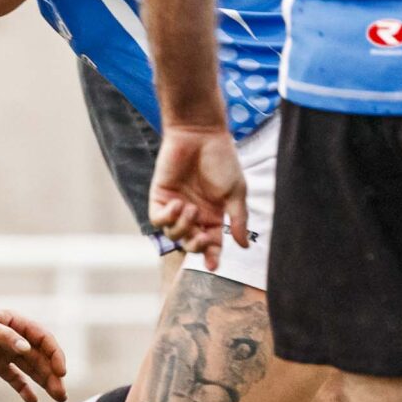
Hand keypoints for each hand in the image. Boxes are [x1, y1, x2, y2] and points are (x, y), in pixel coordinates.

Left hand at [0, 305, 67, 401]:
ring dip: (44, 382)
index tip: (61, 371)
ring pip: (30, 368)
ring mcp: (4, 351)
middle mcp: (13, 337)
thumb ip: (3, 336)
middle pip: (40, 356)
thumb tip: (26, 348)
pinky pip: (14, 377)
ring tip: (58, 398)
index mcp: (13, 322)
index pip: (42, 338)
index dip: (54, 354)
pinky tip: (32, 400)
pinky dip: (24, 388)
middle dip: (53, 374)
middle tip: (61, 394)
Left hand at [147, 124, 248, 269]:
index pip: (211, 244)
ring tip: (191, 208)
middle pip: (190, 243)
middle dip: (196, 245)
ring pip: (173, 234)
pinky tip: (178, 204)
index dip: (212, 257)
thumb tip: (243, 245)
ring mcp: (176, 206)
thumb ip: (237, 219)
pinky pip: (157, 219)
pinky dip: (167, 217)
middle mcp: (194, 214)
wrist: (200, 135)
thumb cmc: (222, 160)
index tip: (214, 266)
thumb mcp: (235, 192)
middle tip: (202, 237)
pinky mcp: (160, 197)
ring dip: (183, 227)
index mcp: (214, 215)